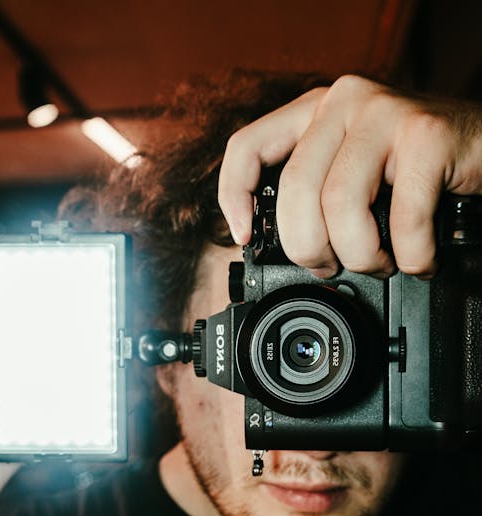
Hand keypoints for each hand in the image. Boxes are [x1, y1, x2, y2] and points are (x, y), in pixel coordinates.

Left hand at [218, 75, 481, 277]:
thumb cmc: (416, 167)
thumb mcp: (354, 170)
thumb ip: (318, 191)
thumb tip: (288, 247)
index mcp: (315, 112)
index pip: (248, 146)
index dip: (234, 197)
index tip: (245, 237)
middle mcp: (343, 104)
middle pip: (295, 190)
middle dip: (310, 248)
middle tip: (332, 266)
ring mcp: (384, 115)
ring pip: (340, 205)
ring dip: (361, 255)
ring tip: (381, 262)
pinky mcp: (426, 136)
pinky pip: (401, 219)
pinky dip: (410, 256)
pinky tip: (418, 259)